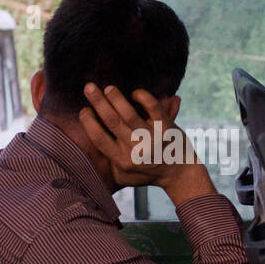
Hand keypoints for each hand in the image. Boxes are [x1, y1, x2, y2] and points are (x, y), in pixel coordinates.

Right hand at [77, 83, 214, 204]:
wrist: (180, 174)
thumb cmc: (148, 173)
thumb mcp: (125, 176)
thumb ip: (109, 165)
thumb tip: (89, 149)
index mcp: (122, 161)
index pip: (100, 139)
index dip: (89, 123)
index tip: (83, 110)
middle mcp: (136, 151)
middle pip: (112, 121)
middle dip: (98, 102)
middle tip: (89, 87)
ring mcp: (152, 139)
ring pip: (129, 114)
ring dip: (116, 98)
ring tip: (109, 88)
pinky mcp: (167, 129)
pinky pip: (153, 108)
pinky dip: (144, 97)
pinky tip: (135, 93)